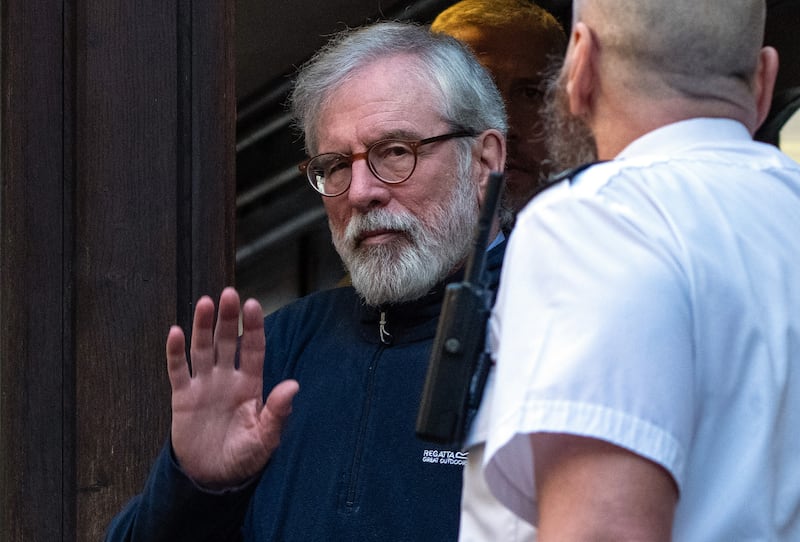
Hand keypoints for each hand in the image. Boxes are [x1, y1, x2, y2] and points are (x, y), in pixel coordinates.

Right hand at [166, 287, 298, 488]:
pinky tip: (175, 332)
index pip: (253, 349)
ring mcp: (204, 385)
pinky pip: (178, 370)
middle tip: (229, 294)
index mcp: (250, 385)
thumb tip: (293, 386)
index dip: (253, 327)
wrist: (213, 478)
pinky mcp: (183, 397)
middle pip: (227, 342)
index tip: (253, 305)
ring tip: (205, 303)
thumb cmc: (244, 457)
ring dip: (203, 327)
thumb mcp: (265, 438)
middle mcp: (227, 379)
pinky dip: (175, 352)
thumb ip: (277, 412)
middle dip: (228, 318)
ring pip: (203, 349)